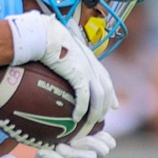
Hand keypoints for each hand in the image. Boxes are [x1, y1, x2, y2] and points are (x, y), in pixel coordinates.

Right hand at [8, 12, 118, 131]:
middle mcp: (91, 64)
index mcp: (89, 57)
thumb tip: (51, 66)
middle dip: (105, 107)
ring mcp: (87, 69)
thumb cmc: (45, 39)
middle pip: (106, 90)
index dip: (111, 93)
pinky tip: (76, 118)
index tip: (113, 105)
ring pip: (99, 97)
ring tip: (89, 124)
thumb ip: (62, 59)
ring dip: (95, 112)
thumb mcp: (58, 49)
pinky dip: (82, 109)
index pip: (105, 78)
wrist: (44, 33)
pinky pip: (84, 97)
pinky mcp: (78, 74)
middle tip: (99, 120)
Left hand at [18, 129, 115, 157]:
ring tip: (58, 147)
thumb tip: (74, 104)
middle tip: (72, 140)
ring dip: (73, 150)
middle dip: (89, 141)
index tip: (86, 130)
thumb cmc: (49, 152)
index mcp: (91, 150)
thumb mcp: (62, 136)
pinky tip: (42, 152)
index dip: (102, 135)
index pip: (110, 144)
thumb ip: (72, 127)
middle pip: (104, 150)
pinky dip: (53, 156)